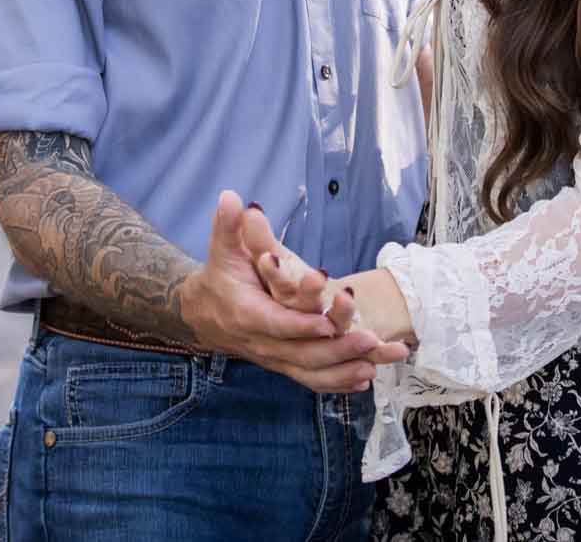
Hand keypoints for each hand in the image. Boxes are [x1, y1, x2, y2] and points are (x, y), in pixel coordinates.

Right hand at [177, 191, 395, 392]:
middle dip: (336, 349)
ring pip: (310, 371)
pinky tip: (365, 378)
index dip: (302, 325)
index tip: (328, 323)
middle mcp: (262, 342)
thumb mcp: (222, 249)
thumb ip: (229, 226)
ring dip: (344, 370)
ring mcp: (274, 358)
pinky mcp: (283, 365)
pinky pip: (311, 380)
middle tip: (370, 339)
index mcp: (248, 314)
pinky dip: (338, 382)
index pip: (277, 323)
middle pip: (301, 353)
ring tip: (376, 364)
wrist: (204, 313)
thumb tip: (230, 198)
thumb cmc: (221, 276)